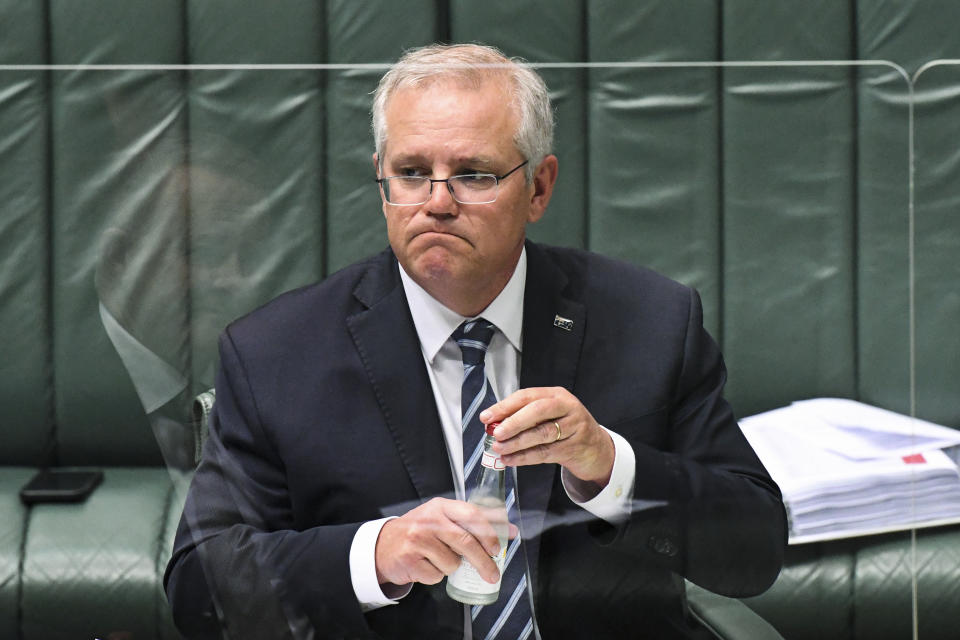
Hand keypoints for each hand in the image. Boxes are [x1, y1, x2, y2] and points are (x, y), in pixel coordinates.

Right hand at [374, 497, 515, 586]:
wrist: (383, 545)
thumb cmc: (420, 531)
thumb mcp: (442, 518)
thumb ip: (472, 522)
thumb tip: (509, 530)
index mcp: (441, 507)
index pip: (472, 515)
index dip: (489, 532)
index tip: (499, 547)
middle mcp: (429, 520)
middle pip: (466, 542)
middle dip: (483, 562)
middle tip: (493, 574)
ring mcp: (418, 539)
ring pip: (452, 563)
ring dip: (451, 567)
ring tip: (438, 559)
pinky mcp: (410, 559)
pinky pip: (436, 576)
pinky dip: (435, 575)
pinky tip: (425, 565)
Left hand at [480, 387, 614, 485]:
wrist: (596, 449)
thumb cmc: (565, 428)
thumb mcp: (549, 415)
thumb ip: (524, 416)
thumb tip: (493, 423)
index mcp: (556, 395)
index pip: (527, 396)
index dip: (505, 406)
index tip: (486, 416)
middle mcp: (567, 407)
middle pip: (538, 411)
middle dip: (514, 422)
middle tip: (496, 432)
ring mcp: (574, 427)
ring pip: (542, 434)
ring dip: (517, 442)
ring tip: (499, 448)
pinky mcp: (575, 447)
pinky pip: (546, 452)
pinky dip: (525, 457)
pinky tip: (510, 460)